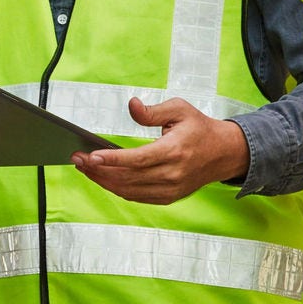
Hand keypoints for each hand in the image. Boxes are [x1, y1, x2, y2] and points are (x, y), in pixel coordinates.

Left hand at [69, 97, 248, 203]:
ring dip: (104, 181)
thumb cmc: (199, 128)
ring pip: (129, 190)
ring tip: (85, 168)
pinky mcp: (168, 197)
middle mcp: (172, 174)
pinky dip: (117, 188)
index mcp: (175, 151)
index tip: (92, 156)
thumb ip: (153, 110)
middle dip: (99, 170)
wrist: (224, 153)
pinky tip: (103, 177)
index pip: (138, 159)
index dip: (113, 159)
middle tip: (77, 159)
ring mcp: (170, 189)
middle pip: (128, 178)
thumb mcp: (180, 109)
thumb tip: (131, 106)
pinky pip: (137, 196)